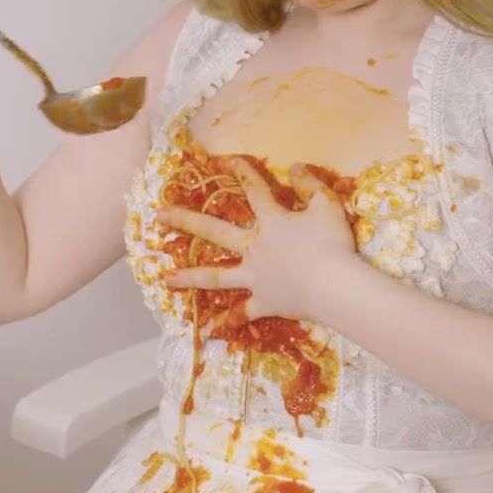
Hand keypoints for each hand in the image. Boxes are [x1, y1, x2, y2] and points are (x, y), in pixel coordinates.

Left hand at [156, 158, 356, 326]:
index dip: (243, 173)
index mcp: (271, 221)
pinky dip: (226, 323)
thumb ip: (311, 184)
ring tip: (164, 278)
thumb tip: (297, 167)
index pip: (254, 191)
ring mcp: (255, 277)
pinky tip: (207, 331)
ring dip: (189, 277)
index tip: (228, 161)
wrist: (334, 285)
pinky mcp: (264, 302)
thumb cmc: (332, 243)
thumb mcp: (327, 205)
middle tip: (159, 216)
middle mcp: (254, 247)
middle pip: (214, 231)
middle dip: (185, 221)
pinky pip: (242, 314)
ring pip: (216, 276)